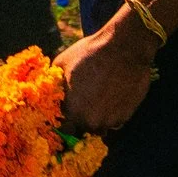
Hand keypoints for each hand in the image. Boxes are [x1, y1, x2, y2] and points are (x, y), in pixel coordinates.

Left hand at [57, 18, 157, 132]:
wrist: (125, 49)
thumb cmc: (90, 54)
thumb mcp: (61, 64)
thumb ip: (55, 85)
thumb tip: (51, 92)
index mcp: (72, 113)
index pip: (64, 128)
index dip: (65, 116)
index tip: (68, 106)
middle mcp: (91, 123)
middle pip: (82, 127)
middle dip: (81, 115)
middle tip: (85, 96)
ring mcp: (111, 121)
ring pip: (100, 125)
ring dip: (98, 115)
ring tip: (100, 94)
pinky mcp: (126, 116)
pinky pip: (114, 120)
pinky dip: (112, 111)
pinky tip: (112, 93)